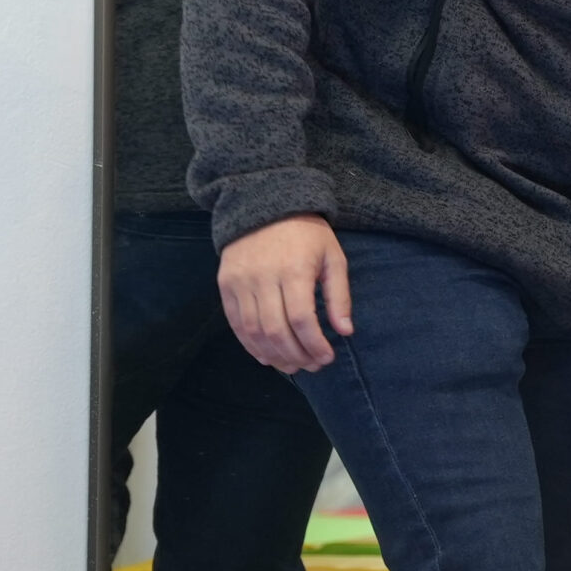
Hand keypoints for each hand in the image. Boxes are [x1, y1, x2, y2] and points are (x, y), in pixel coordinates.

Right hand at [218, 214, 350, 373]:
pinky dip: (250, 344)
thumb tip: (345, 332)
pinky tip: (267, 356)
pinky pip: (235, 323)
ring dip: (273, 355)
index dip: (314, 344)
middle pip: (276, 330)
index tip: (326, 357)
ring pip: (253, 331)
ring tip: (292, 365)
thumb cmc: (307, 234)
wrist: (264, 204)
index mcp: (294, 270)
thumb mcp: (333, 257)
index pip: (301, 319)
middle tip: (311, 366)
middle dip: (295, 355)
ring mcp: (240, 282)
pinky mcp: (225, 285)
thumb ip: (339, 296)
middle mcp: (263, 278)